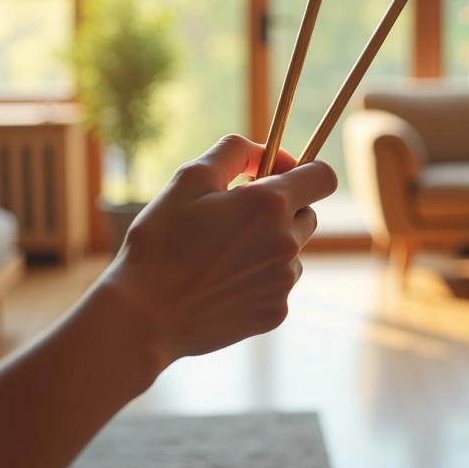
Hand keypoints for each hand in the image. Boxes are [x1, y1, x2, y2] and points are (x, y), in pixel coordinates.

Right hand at [100, 134, 337, 365]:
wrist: (145, 315)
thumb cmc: (160, 241)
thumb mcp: (190, 179)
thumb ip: (235, 152)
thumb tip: (265, 151)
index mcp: (270, 205)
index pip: (323, 177)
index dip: (304, 170)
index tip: (275, 176)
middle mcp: (287, 243)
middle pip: (308, 214)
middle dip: (282, 210)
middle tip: (236, 217)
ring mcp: (284, 282)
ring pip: (292, 251)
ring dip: (268, 246)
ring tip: (220, 256)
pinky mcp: (276, 313)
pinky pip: (277, 285)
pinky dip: (257, 280)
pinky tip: (220, 284)